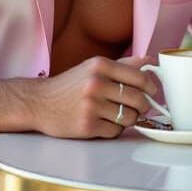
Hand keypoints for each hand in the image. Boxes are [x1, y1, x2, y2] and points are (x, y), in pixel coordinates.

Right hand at [32, 56, 156, 139]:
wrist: (39, 103)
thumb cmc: (69, 85)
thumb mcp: (93, 67)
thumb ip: (123, 64)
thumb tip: (149, 59)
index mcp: (100, 65)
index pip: (140, 77)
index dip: (151, 87)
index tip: (152, 92)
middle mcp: (96, 84)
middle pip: (138, 100)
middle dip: (143, 106)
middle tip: (140, 107)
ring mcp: (91, 106)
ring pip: (129, 118)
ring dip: (129, 119)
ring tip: (119, 115)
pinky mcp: (86, 126)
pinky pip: (115, 131)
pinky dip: (114, 130)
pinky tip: (105, 123)